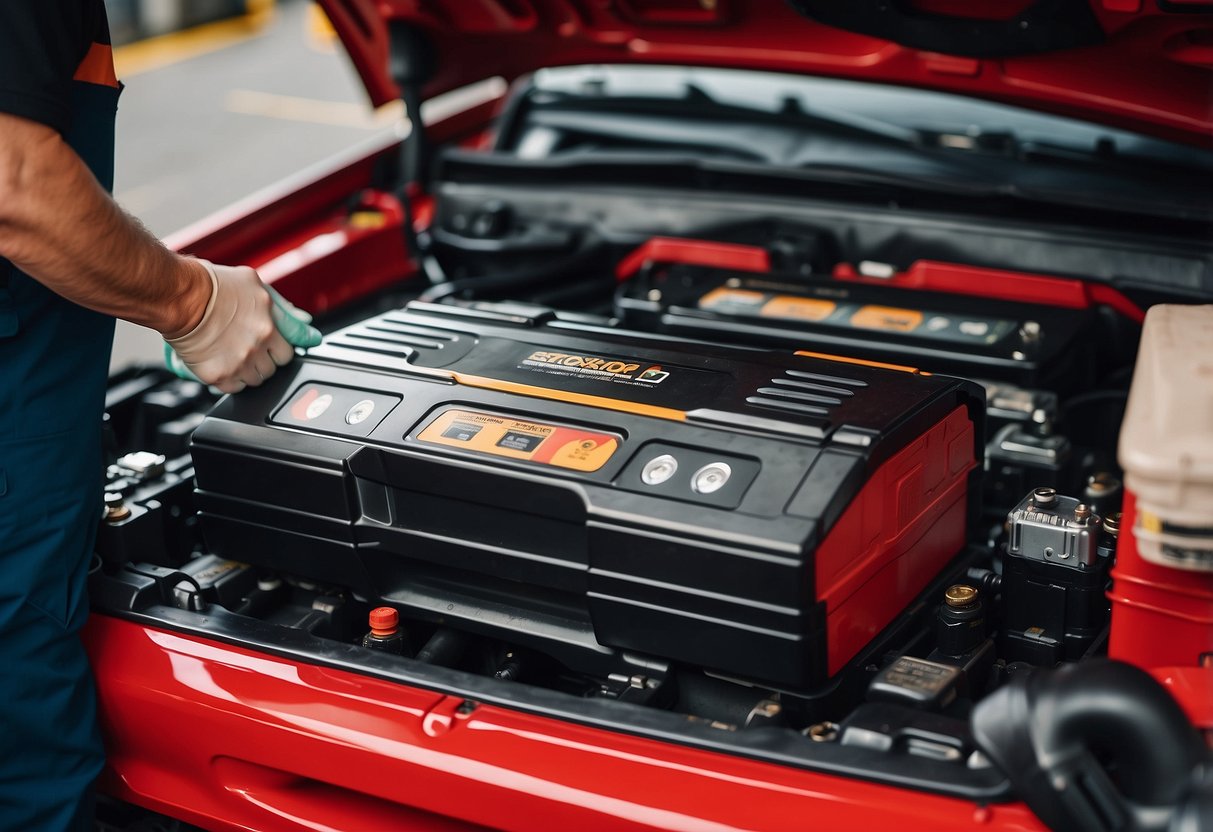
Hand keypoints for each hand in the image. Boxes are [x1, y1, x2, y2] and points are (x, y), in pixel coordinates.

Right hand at [162, 260, 320, 392]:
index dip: (284, 349)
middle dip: (267, 358)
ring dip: (250, 370)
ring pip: (258, 379)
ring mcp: (240, 362)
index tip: (282, 351)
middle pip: (276, 366)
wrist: (179, 297)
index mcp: (270, 325)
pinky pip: (236, 388)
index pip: (292, 348)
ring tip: (234, 353)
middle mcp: (258, 345)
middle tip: (250, 347)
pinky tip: (224, 364)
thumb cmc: (213, 286)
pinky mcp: (220, 376)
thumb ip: (282, 308)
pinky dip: (232, 380)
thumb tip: (305, 322)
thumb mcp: (255, 285)